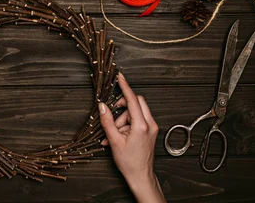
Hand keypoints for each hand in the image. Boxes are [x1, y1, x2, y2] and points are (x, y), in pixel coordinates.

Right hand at [99, 73, 164, 202]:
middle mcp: (150, 124)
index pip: (132, 99)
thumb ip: (107, 121)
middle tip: (112, 116)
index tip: (120, 77)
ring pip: (135, 112)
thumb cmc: (129, 162)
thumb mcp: (114, 141)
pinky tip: (118, 136)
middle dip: (122, 107)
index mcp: (141, 125)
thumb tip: (102, 106)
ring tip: (114, 134)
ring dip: (123, 120)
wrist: (141, 176)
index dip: (125, 86)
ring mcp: (152, 127)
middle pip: (136, 103)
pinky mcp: (150, 131)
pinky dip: (127, 125)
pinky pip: (138, 120)